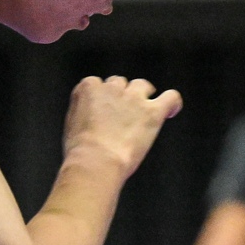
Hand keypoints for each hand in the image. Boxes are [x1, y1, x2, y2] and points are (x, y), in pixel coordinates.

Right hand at [62, 75, 181, 181]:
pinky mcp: (152, 111)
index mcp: (89, 88)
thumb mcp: (71, 124)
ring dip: (143, 96)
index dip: (101, 99)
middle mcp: (112, 88)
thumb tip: (91, 114)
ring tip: (144, 113)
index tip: (102, 112)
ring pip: (142, 85)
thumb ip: (83, 111)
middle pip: (119, 83)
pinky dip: (173, 102)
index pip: (97, 84)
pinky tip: (171, 111)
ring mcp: (133, 98)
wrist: (96, 161)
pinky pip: (171, 97)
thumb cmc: (81, 151)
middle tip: (121, 117)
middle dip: (120, 97)